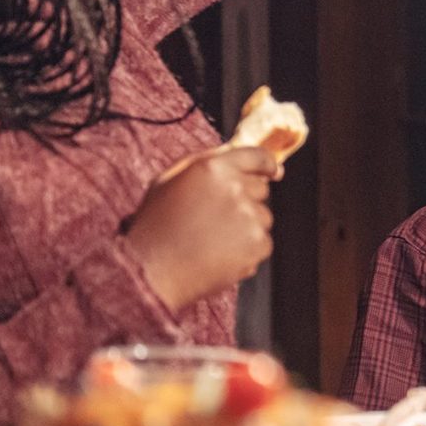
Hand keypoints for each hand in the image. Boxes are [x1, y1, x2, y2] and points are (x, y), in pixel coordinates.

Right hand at [125, 147, 278, 311]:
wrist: (153, 272)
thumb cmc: (156, 227)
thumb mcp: (169, 181)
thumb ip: (205, 162)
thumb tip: (234, 154)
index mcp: (213, 168)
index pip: (257, 156)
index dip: (267, 164)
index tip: (273, 171)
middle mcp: (235, 189)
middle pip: (260, 189)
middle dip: (245, 199)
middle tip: (216, 218)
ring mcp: (249, 217)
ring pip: (262, 217)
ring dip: (246, 226)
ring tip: (212, 239)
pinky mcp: (258, 244)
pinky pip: (262, 242)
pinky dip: (247, 250)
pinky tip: (219, 254)